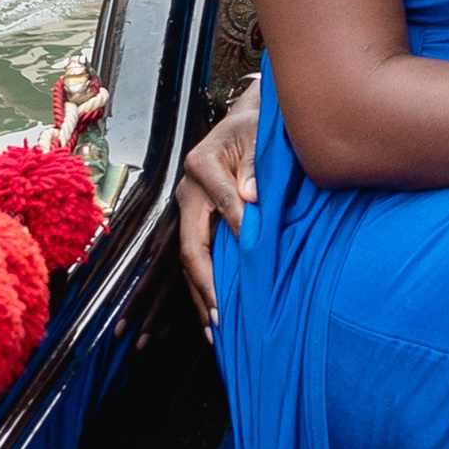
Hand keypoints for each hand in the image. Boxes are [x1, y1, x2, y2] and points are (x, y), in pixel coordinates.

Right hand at [179, 85, 260, 331]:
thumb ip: (255, 166)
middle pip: (191, 245)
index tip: (255, 258)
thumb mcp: (259, 136)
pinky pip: (198, 258)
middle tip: (220, 317)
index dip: (236, 230)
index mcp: (202, 166)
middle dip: (205, 284)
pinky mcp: (198, 221)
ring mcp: (190, 209)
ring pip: (190, 259)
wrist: (247, 118)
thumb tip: (251, 197)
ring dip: (201, 295)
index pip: (220, 205)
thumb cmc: (257, 126)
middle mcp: (188, 191)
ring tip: (214, 330)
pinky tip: (213, 313)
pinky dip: (204, 286)